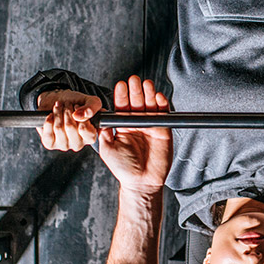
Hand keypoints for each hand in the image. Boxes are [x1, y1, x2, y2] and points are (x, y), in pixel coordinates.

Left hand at [36, 89, 102, 151]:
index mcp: (90, 136)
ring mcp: (64, 145)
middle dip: (67, 111)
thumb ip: (91, 108)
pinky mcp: (50, 144)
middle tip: (67, 105)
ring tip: (59, 107)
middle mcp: (78, 144)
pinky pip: (48, 133)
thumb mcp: (89, 101)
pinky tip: (51, 115)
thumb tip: (79, 116)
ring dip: (57, 113)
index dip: (80, 115)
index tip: (77, 106)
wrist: (56, 100)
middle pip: (70, 127)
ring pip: (58, 128)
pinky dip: (48, 120)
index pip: (85, 130)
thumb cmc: (74, 102)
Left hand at [99, 75, 171, 193]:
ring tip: (146, 84)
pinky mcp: (163, 131)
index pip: (122, 106)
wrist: (141, 183)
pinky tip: (159, 97)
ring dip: (149, 94)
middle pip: (137, 102)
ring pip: (150, 105)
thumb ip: (103, 131)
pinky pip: (163, 115)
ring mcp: (151, 126)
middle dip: (135, 90)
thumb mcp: (107, 148)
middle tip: (134, 80)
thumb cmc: (123, 168)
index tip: (120, 86)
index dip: (122, 95)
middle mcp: (137, 124)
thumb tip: (100, 115)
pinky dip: (162, 105)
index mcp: (123, 126)